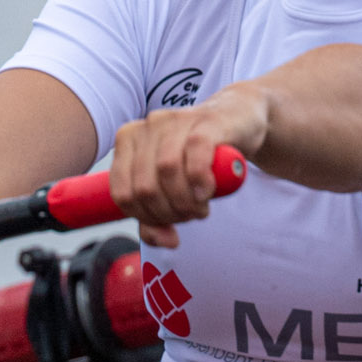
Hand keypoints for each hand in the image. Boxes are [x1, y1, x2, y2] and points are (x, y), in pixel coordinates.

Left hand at [109, 87, 268, 247]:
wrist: (238, 120)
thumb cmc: (202, 154)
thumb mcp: (176, 185)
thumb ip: (160, 215)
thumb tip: (166, 242)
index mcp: (128, 140)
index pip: (123, 193)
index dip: (146, 218)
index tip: (171, 222)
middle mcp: (146, 127)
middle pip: (145, 187)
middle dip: (169, 213)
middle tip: (191, 216)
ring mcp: (175, 121)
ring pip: (167, 171)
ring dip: (186, 201)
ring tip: (202, 207)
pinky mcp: (205, 122)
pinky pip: (195, 155)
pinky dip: (200, 181)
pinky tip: (207, 193)